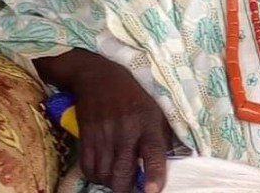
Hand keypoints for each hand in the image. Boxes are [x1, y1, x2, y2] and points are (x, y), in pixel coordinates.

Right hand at [72, 59, 170, 192]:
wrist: (99, 78)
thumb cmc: (135, 95)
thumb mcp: (156, 111)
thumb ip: (163, 137)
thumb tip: (172, 163)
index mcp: (148, 123)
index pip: (153, 152)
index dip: (153, 174)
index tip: (152, 191)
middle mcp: (125, 132)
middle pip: (122, 173)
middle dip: (126, 189)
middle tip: (133, 189)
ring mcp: (104, 136)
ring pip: (104, 175)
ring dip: (111, 183)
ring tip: (119, 178)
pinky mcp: (87, 138)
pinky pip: (89, 169)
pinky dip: (96, 176)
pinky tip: (105, 171)